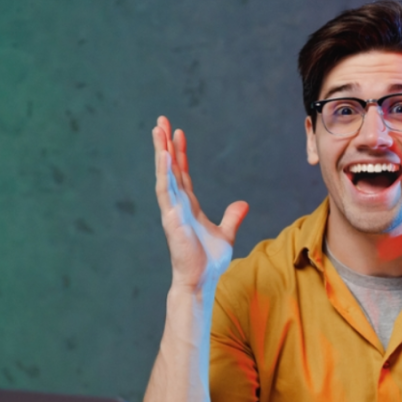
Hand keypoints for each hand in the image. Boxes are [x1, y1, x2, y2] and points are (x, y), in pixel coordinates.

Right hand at [152, 116, 248, 290]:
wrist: (201, 280)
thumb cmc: (208, 261)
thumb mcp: (226, 234)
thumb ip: (232, 218)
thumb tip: (243, 203)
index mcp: (189, 206)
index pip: (182, 174)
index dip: (180, 153)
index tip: (178, 133)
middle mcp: (178, 204)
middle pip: (170, 168)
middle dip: (165, 144)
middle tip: (161, 121)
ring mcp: (172, 210)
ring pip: (164, 175)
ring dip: (160, 152)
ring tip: (157, 130)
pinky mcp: (171, 217)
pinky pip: (166, 191)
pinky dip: (164, 172)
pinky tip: (163, 155)